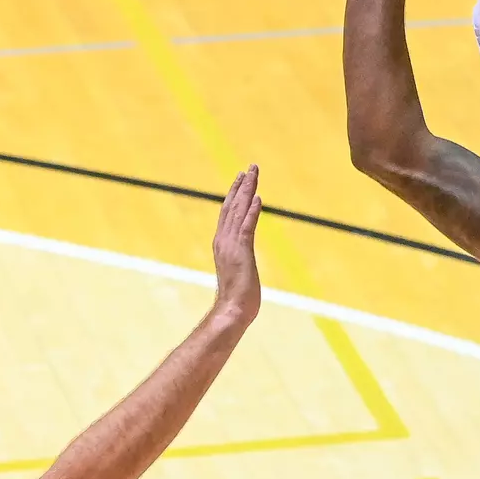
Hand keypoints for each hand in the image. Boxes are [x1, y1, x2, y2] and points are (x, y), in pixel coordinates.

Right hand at [212, 166, 263, 321]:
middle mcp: (224, 240)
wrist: (232, 311)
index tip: (242, 178)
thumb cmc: (237, 297)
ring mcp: (231, 246)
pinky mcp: (242, 252)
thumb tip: (242, 258)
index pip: (228, 213)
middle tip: (250, 167)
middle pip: (232, 206)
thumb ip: (239, 260)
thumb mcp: (239, 272)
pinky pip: (247, 227)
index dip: (235, 194)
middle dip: (242, 186)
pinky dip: (252, 212)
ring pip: (239, 212)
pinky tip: (257, 198)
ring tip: (253, 174)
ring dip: (247, 191)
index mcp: (222, 244)